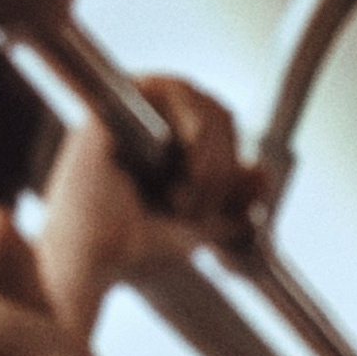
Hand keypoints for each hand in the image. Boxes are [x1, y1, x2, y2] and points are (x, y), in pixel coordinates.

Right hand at [31, 74, 257, 343]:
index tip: (228, 210)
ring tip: (188, 204)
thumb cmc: (133, 252)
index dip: (235, 162)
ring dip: (211, 160)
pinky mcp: (110, 106)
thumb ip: (231, 201)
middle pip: (215, 108)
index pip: (219, 123)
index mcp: (160, 142)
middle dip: (224, 167)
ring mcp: (124, 110)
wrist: (93, 266)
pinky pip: (170, 88)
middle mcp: (141, 119)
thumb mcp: (200, 226)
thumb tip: (263, 173)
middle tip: (203, 212)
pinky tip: (181, 184)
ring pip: (199, 97)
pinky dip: (196, 138)